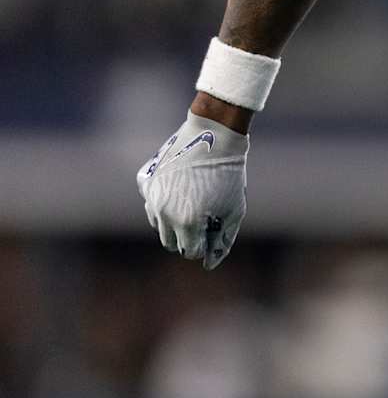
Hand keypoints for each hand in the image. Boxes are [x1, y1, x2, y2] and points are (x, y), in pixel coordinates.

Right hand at [136, 113, 248, 269]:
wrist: (213, 134)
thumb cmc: (229, 175)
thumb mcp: (234, 209)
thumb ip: (222, 240)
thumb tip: (210, 263)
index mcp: (186, 222)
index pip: (190, 251)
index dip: (204, 243)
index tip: (213, 229)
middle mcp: (163, 212)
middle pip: (171, 242)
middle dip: (188, 235)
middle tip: (204, 216)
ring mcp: (150, 196)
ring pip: (158, 223)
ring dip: (174, 219)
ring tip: (194, 199)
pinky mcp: (144, 181)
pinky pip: (152, 201)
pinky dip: (164, 199)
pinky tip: (181, 184)